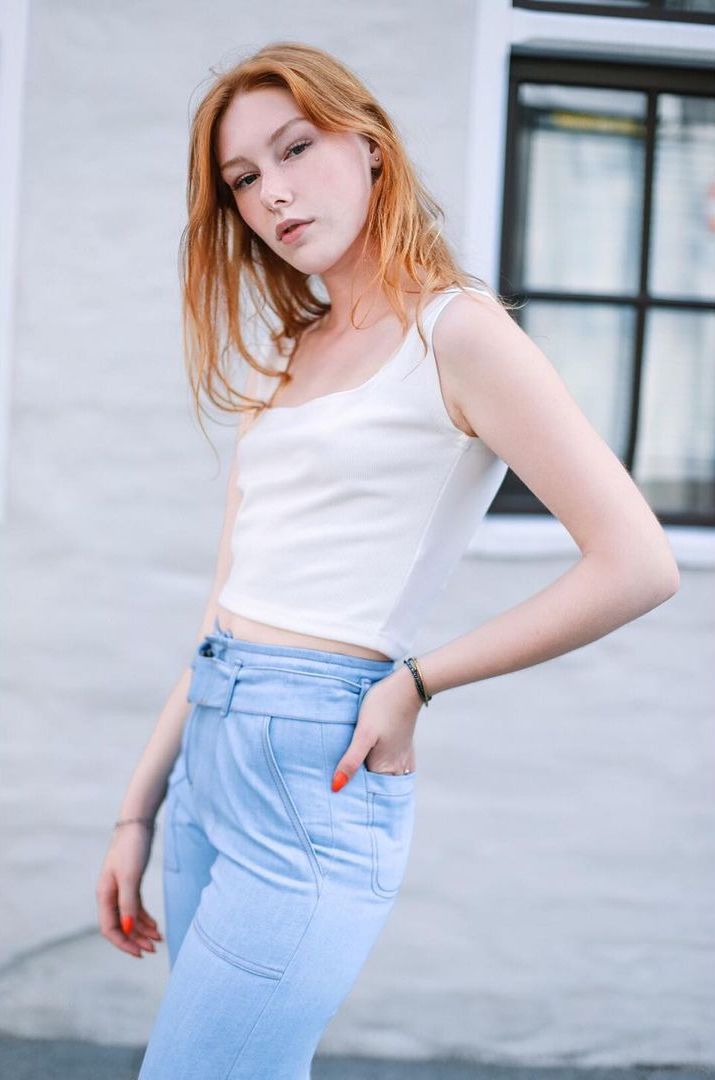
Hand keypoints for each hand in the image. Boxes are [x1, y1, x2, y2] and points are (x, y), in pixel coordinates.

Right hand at [96, 822, 162, 957]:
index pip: (110, 929)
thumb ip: (128, 903)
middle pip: (120, 926)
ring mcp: (120, 889)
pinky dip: (145, 918)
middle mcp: (109, 895)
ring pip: (129, 918)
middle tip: (154, 949)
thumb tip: (127, 929)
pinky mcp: (131, 883)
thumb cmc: (132, 848)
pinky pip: (135, 907)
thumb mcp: (131, 877)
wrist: (137, 823)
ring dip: (142, 930)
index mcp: (104, 895)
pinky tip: (155, 926)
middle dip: (136, 939)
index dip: (124, 944)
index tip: (140, 953)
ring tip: (159, 939)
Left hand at [331, 664, 422, 790]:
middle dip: (359, 792)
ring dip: (369, 781)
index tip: (334, 798)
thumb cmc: (382, 707)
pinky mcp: (404, 748)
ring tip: (348, 779)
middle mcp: (397, 769)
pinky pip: (392, 768)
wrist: (407, 687)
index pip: (366, 794)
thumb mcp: (363, 734)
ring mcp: (402, 759)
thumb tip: (336, 788)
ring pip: (383, 778)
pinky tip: (369, 765)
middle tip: (336, 790)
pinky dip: (380, 772)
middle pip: (375, 788)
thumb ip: (351, 761)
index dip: (350, 797)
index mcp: (385, 768)